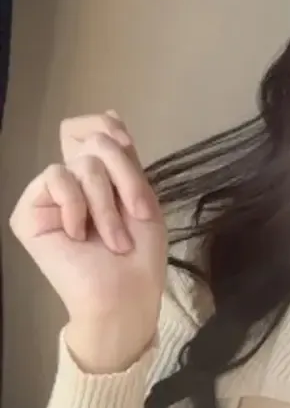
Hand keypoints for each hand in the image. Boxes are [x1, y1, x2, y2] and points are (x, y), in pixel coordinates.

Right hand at [9, 111, 167, 371]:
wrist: (126, 294)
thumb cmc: (141, 256)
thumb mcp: (141, 198)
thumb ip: (124, 158)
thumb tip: (110, 114)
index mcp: (100, 178)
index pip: (92, 129)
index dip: (109, 131)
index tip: (128, 149)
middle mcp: (73, 182)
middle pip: (96, 142)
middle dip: (126, 178)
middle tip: (136, 216)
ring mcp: (50, 197)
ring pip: (81, 164)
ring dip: (107, 205)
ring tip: (115, 240)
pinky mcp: (30, 213)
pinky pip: (55, 178)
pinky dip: (76, 205)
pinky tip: (80, 234)